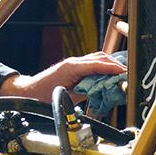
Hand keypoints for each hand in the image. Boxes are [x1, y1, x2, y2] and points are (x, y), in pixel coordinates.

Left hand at [0, 51, 124, 102]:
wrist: (27, 93)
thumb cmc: (42, 96)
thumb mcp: (67, 97)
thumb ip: (86, 92)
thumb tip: (102, 91)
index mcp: (73, 67)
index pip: (98, 64)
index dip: (114, 68)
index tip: (125, 73)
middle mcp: (74, 62)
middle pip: (100, 57)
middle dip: (115, 65)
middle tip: (127, 75)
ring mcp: (73, 63)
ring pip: (97, 59)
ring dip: (109, 65)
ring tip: (121, 75)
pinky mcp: (72, 68)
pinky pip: (91, 65)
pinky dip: (102, 68)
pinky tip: (108, 76)